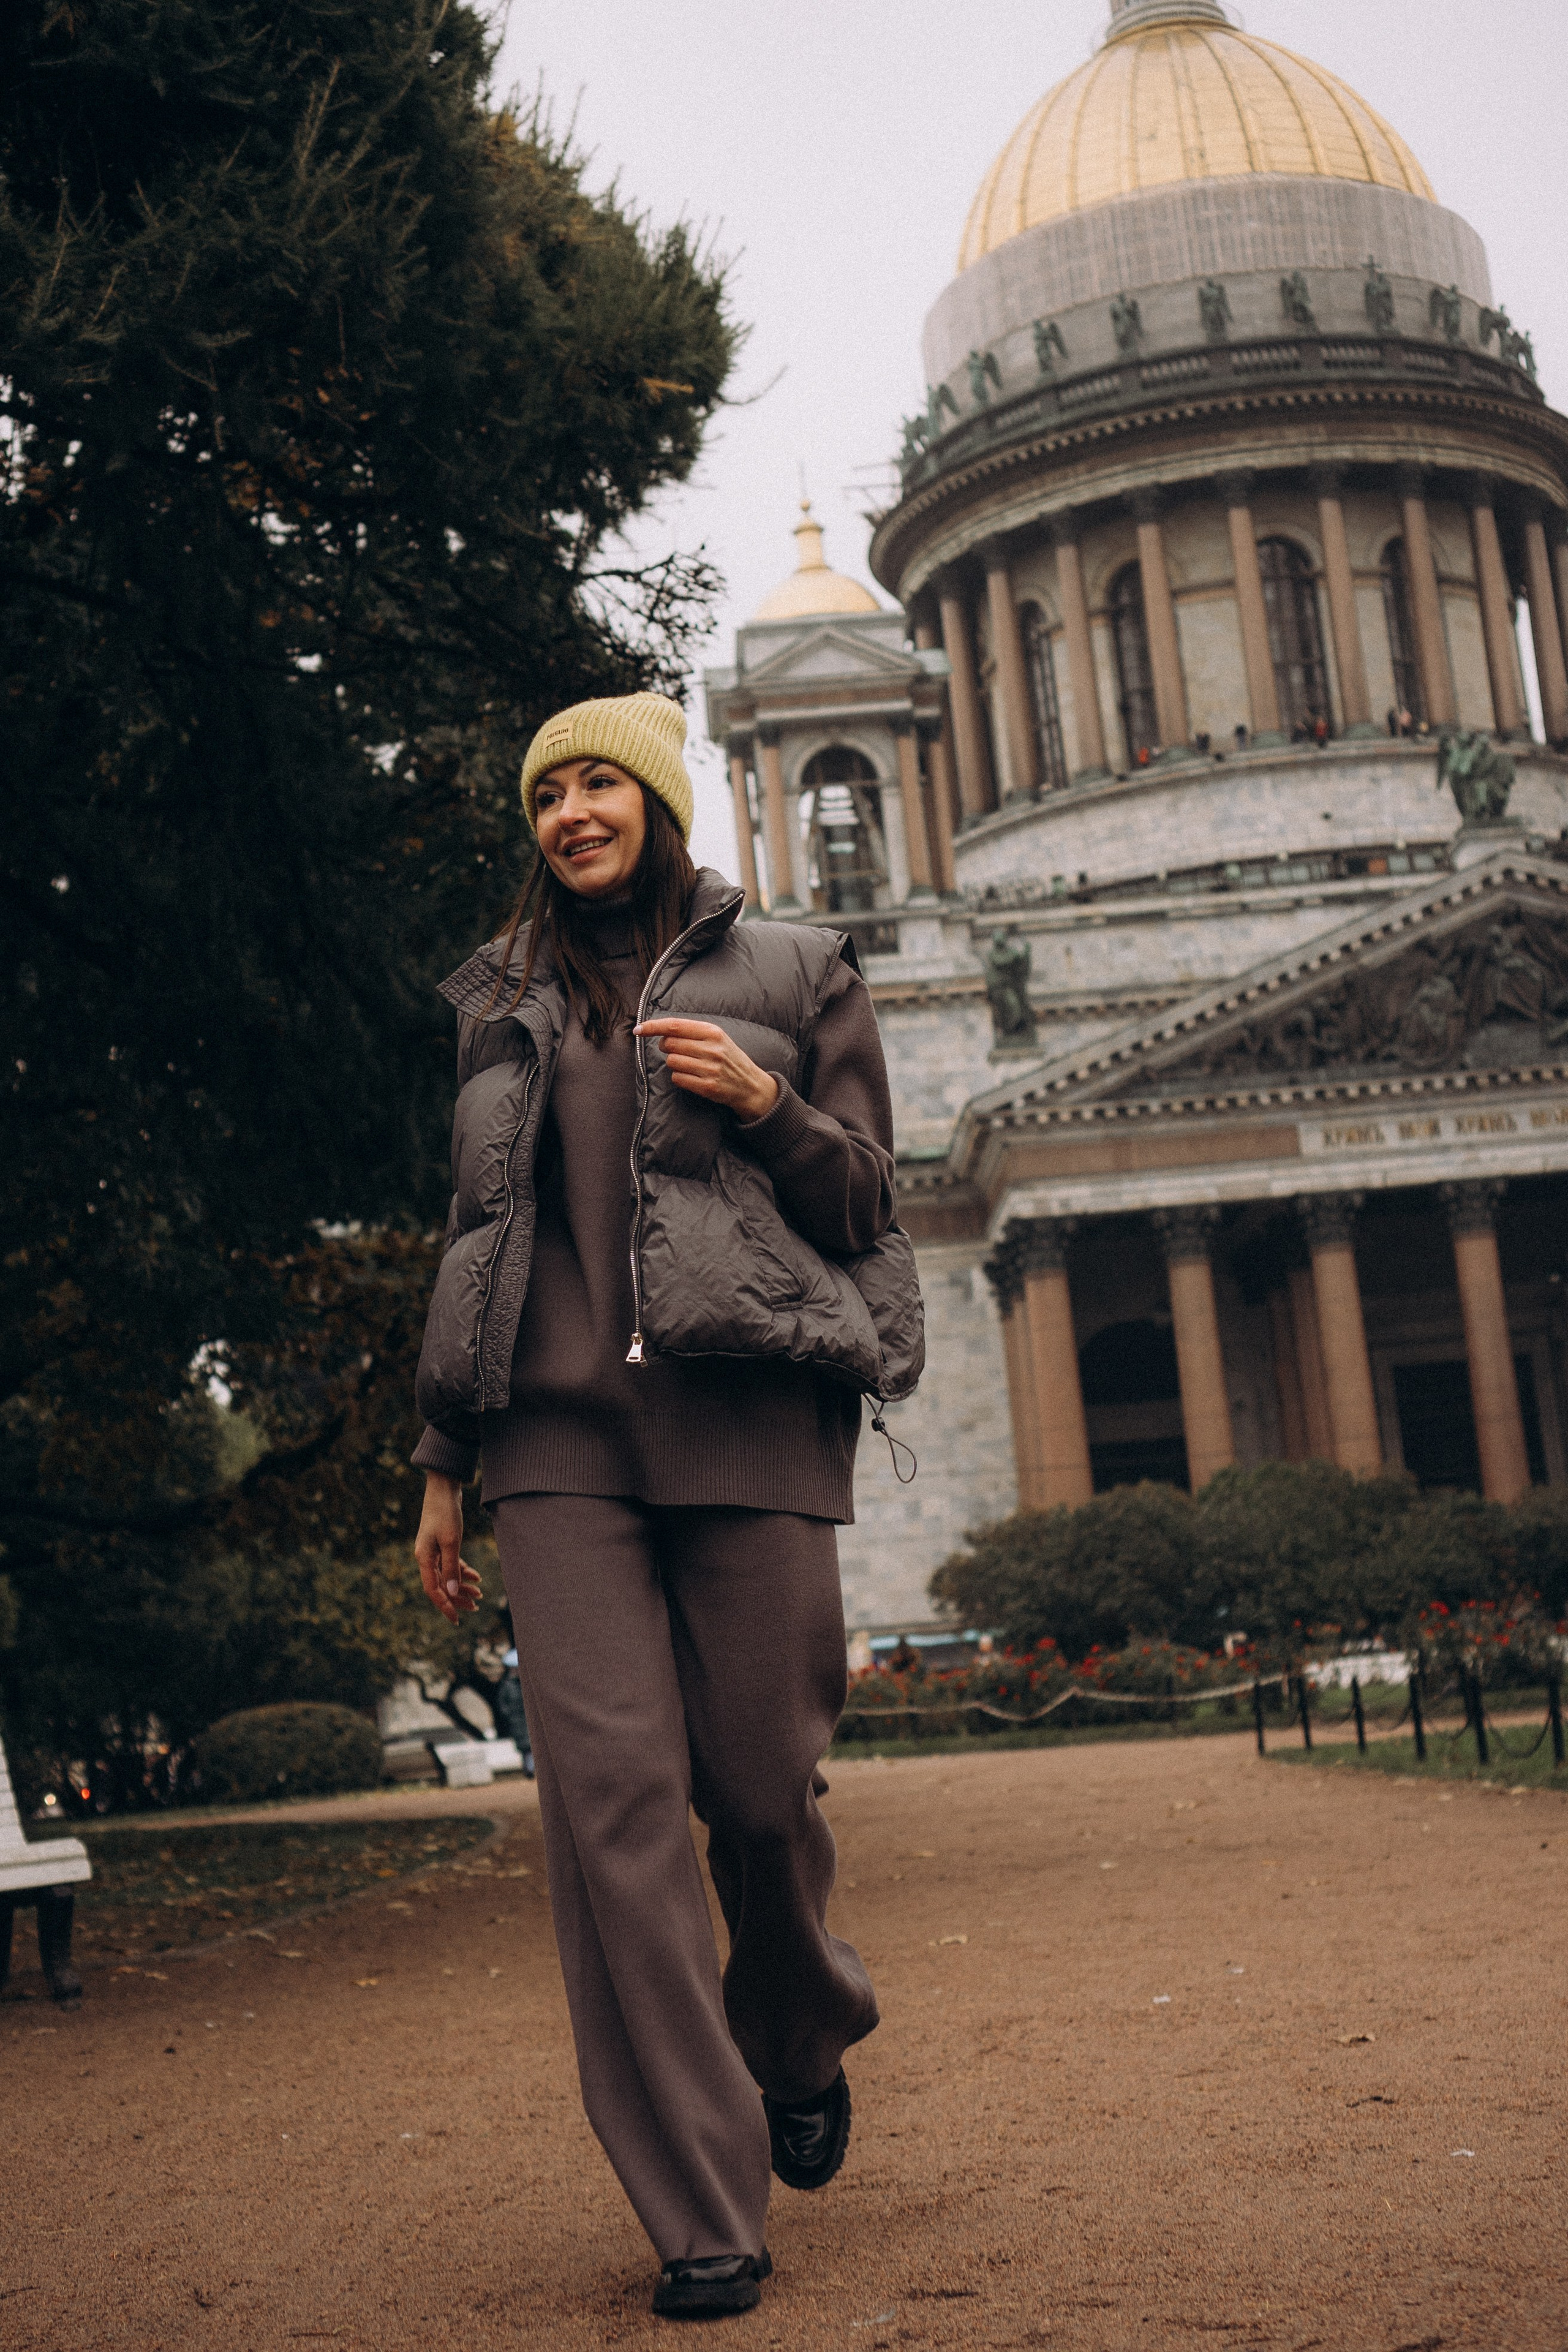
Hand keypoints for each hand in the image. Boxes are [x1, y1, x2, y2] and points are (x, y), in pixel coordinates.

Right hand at [414, 1473, 481, 1625]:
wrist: (444, 1488)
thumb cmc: (446, 1513)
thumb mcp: (451, 1542)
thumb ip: (450, 1567)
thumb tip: (450, 1591)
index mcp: (423, 1558)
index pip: (433, 1590)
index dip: (445, 1605)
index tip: (457, 1619)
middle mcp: (426, 1557)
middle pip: (441, 1585)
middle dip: (457, 1597)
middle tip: (475, 1607)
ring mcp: (433, 1550)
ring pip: (447, 1575)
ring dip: (462, 1585)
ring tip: (480, 1594)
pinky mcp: (441, 1544)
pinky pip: (451, 1563)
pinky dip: (463, 1571)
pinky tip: (476, 1576)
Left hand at [635, 1018, 779, 1122]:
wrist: (750, 1085)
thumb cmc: (728, 1058)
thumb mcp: (716, 1038)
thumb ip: (691, 1032)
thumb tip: (659, 1032)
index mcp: (713, 1032)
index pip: (675, 1026)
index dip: (653, 1027)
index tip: (638, 1029)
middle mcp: (712, 1049)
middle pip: (669, 1044)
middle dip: (666, 1047)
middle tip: (677, 1051)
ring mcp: (710, 1069)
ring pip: (672, 1062)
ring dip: (673, 1064)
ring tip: (688, 1065)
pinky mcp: (708, 1087)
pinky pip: (678, 1079)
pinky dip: (679, 1077)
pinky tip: (691, 1077)